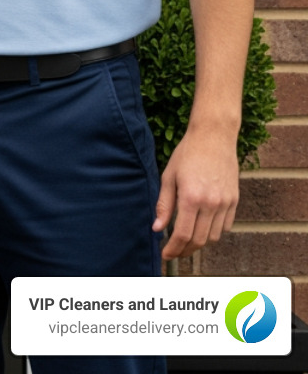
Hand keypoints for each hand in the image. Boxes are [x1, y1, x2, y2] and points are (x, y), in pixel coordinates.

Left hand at [152, 125, 238, 259]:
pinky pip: (225, 226)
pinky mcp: (235, 200)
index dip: (173, 249)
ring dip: (199, 243)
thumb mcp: (168, 177)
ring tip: (185, 241)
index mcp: (192, 198)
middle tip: (173, 252)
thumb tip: (157, 229)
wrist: (213, 138)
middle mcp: (212, 203)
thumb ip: (164, 205)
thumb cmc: (187, 155)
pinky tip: (201, 228)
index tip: (165, 255)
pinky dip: (213, 232)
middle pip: (200, 240)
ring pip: (214, 237)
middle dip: (185, 251)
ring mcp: (226, 203)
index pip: (183, 234)